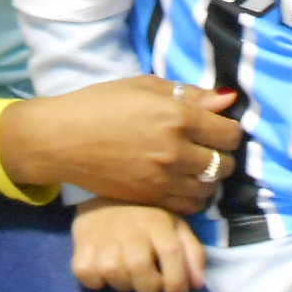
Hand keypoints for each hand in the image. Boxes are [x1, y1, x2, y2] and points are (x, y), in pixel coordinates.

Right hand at [0, 75, 240, 212]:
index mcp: (178, 117)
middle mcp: (176, 151)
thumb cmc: (102, 103)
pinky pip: (190, 206)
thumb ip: (191, 95)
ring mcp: (163, 179)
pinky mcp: (150, 198)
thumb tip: (227, 100)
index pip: (229, 133)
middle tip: (210, 147)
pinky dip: (194, 196)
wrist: (62, 139)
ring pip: (210, 188)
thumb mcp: (146, 86)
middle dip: (223, 155)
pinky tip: (183, 183)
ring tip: (197, 167)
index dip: (229, 130)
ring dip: (211, 178)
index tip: (219, 127)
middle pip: (225, 164)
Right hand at [71, 197, 205, 291]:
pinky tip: (105, 274)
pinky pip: (88, 275)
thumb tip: (198, 285)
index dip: (177, 281)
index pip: (171, 252)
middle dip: (149, 288)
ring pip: (114, 274)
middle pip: (139, 268)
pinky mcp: (81, 248)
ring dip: (124, 286)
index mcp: (157, 222)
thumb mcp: (174, 228)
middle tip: (150, 287)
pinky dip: (97, 282)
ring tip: (128, 278)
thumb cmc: (146, 220)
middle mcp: (130, 228)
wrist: (105, 200)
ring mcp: (103, 237)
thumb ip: (191, 253)